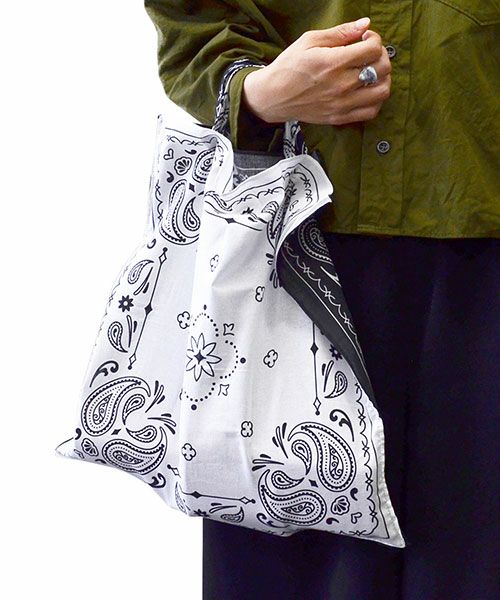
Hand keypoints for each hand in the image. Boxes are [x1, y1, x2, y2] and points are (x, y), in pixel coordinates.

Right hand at [242, 18, 391, 126]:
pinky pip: (371, 111)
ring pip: (382, 92)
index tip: (365, 39)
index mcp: (333, 63)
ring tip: (372, 72)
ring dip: (383, 78)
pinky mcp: (340, 117)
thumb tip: (364, 25)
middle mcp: (341, 85)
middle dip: (381, 55)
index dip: (374, 40)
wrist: (274, 96)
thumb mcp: (310, 40)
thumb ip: (340, 33)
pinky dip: (376, 100)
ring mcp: (342, 104)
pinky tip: (367, 91)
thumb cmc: (290, 66)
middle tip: (369, 54)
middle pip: (382, 69)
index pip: (373, 49)